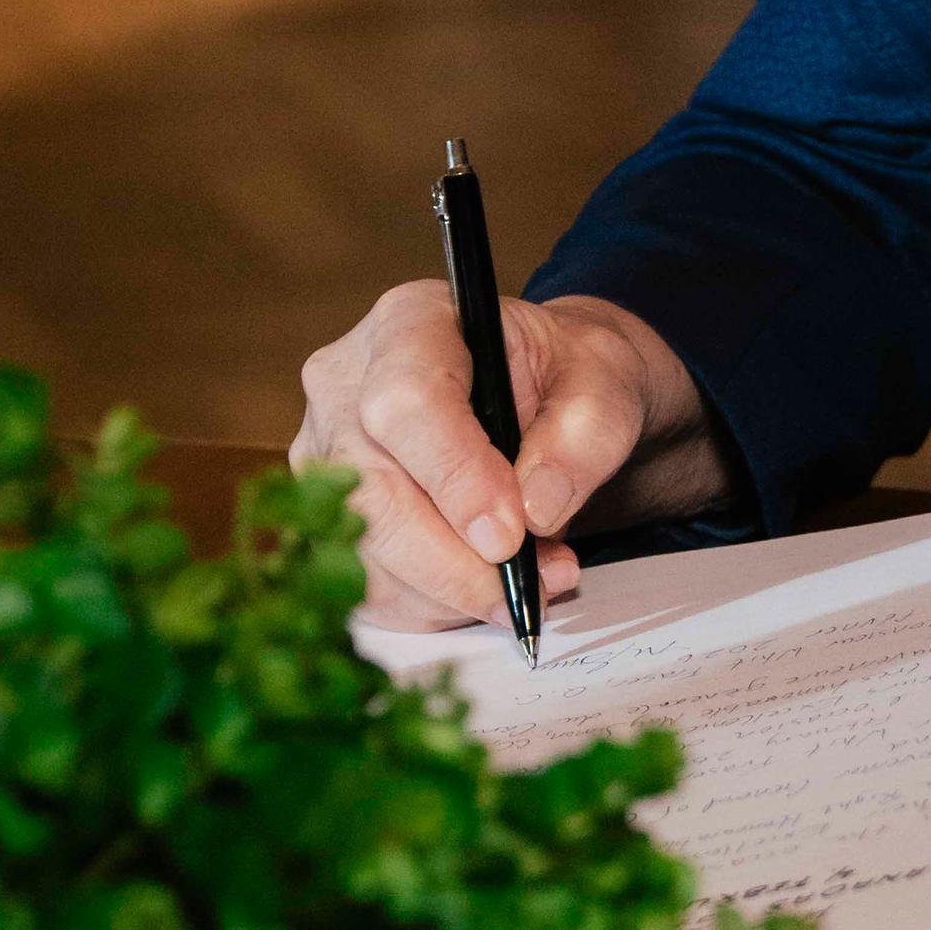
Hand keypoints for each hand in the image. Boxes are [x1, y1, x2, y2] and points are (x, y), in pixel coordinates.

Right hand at [291, 282, 721, 626]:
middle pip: (373, 490)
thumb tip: (535, 510)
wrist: (547, 397)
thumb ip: (583, 437)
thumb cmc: (567, 377)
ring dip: (453, 590)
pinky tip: (489, 590)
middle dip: (457, 560)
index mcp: (410, 323)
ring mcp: (324, 455)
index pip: (405, 403)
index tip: (510, 535)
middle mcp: (345, 385)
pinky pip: (367, 585)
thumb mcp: (606, 383)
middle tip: (535, 585)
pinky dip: (435, 605)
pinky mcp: (329, 517)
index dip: (454, 477)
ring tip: (534, 582)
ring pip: (365, 550)